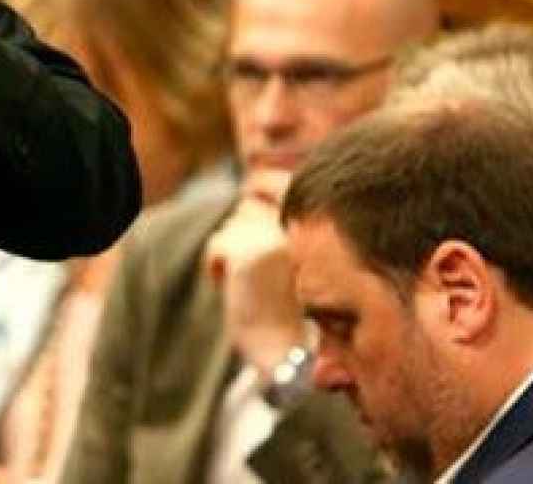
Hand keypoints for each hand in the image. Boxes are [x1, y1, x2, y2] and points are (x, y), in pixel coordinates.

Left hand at [204, 169, 305, 379]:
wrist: (287, 351)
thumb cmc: (291, 306)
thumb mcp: (291, 254)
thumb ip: (279, 220)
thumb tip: (253, 183)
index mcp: (317, 223)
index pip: (277, 181)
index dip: (260, 186)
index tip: (254, 194)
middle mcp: (299, 226)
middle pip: (248, 207)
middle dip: (244, 234)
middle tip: (256, 270)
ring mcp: (273, 238)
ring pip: (231, 226)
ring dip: (231, 251)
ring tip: (251, 281)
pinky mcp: (249, 255)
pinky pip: (217, 244)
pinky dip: (216, 266)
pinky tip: (232, 287)